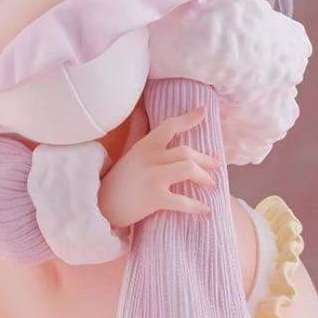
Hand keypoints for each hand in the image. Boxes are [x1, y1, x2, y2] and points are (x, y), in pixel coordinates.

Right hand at [97, 106, 219, 228]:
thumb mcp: (127, 150)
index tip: (204, 111)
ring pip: (188, 168)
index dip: (189, 118)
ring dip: (204, 177)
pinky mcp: (154, 198)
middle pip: (186, 151)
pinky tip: (205, 209)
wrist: (100, 207)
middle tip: (216, 165)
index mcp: (145, 145)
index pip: (170, 126)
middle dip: (205, 158)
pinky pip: (183, 201)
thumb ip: (138, 130)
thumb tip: (140, 108)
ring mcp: (152, 177)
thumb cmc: (118, 179)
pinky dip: (197, 206)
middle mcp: (149, 158)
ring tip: (210, 184)